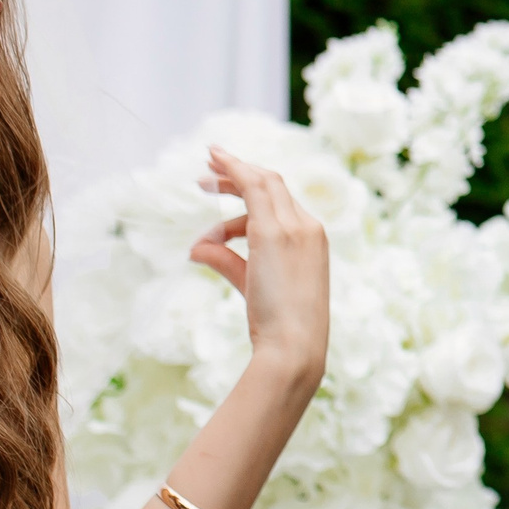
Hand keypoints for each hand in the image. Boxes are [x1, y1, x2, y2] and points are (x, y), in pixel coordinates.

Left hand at [191, 147, 330, 386]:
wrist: (294, 345)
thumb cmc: (279, 325)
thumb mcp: (252, 285)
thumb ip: (227, 261)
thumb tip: (197, 248)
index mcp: (312, 239)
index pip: (282, 201)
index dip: (254, 185)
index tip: (230, 178)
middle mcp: (307, 226)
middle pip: (273, 184)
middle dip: (241, 171)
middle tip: (210, 163)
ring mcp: (293, 227)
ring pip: (262, 182)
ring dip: (231, 174)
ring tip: (201, 180)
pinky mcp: (273, 233)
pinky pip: (252, 189)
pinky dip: (233, 174)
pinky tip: (212, 171)